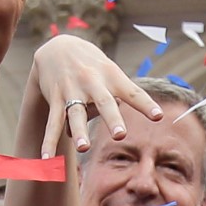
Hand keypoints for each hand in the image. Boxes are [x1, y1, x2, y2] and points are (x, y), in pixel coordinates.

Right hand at [29, 34, 163, 155]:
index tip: (158, 116)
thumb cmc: (93, 66)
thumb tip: (116, 125)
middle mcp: (92, 82)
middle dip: (112, 119)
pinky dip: (49, 141)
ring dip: (79, 131)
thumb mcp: (110, 73)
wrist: (58, 47)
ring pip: (75, 113)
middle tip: (120, 135)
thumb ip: (117, 98)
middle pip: (104, 102)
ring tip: (83, 148)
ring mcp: (72, 90)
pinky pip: (53, 122)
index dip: (145, 104)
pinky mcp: (55, 98)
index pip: (132, 92)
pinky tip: (46, 158)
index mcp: (112, 76)